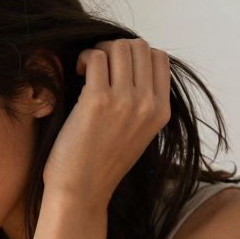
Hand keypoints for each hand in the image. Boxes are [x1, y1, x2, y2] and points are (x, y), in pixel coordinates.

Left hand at [43, 38, 170, 206]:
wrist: (81, 192)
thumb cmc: (101, 164)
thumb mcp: (136, 134)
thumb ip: (141, 104)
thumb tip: (129, 68)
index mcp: (162, 112)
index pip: (159, 58)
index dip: (134, 55)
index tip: (115, 70)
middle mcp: (148, 105)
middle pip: (139, 46)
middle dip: (115, 48)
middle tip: (97, 66)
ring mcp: (125, 102)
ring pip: (118, 46)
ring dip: (99, 50)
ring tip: (87, 69)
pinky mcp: (98, 101)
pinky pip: (96, 57)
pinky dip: (85, 58)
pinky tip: (78, 74)